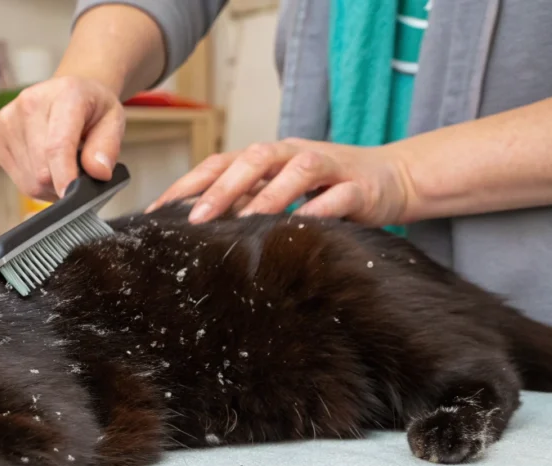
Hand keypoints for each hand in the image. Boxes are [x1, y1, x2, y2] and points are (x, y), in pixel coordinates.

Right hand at [0, 76, 125, 200]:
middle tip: (79, 176)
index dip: (64, 175)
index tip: (70, 197)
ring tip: (62, 166)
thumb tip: (98, 172)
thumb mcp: (114, 121)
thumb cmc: (91, 109)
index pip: (58, 144)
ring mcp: (8, 118)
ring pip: (29, 181)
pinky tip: (44, 164)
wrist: (67, 92)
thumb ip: (108, 147)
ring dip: (50, 186)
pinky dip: (34, 182)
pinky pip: (17, 179)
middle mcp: (30, 102)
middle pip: (42, 170)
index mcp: (66, 94)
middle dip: (63, 184)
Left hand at [146, 138, 415, 225]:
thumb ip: (244, 203)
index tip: (158, 211)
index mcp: (267, 157)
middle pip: (253, 159)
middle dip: (221, 187)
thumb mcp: (280, 194)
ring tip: (244, 219)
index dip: (187, 184)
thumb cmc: (325, 188)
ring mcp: (327, 165)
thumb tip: (195, 226)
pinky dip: (319, 207)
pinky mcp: (357, 186)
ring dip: (268, 194)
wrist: (392, 179)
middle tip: (195, 217)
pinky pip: (337, 195)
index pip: (219, 162)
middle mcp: (292, 154)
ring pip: (295, 170)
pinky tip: (302, 223)